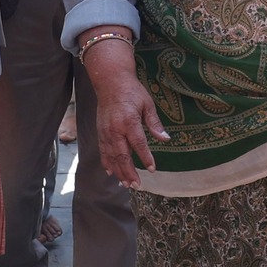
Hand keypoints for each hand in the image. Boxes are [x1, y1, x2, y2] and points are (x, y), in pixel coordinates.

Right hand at [79, 34, 165, 186]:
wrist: (110, 81)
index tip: (152, 170)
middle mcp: (115, 129)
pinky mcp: (100, 131)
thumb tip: (166, 138)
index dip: (146, 158)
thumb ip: (154, 123)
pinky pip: (102, 151)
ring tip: (125, 184)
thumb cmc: (132, 92)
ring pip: (111, 156)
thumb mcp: (147, 104)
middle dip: (129, 172)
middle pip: (122, 155)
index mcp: (129, 121)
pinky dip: (107, 162)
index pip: (139, 144)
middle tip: (137, 185)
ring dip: (118, 171)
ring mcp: (106, 131)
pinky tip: (111, 172)